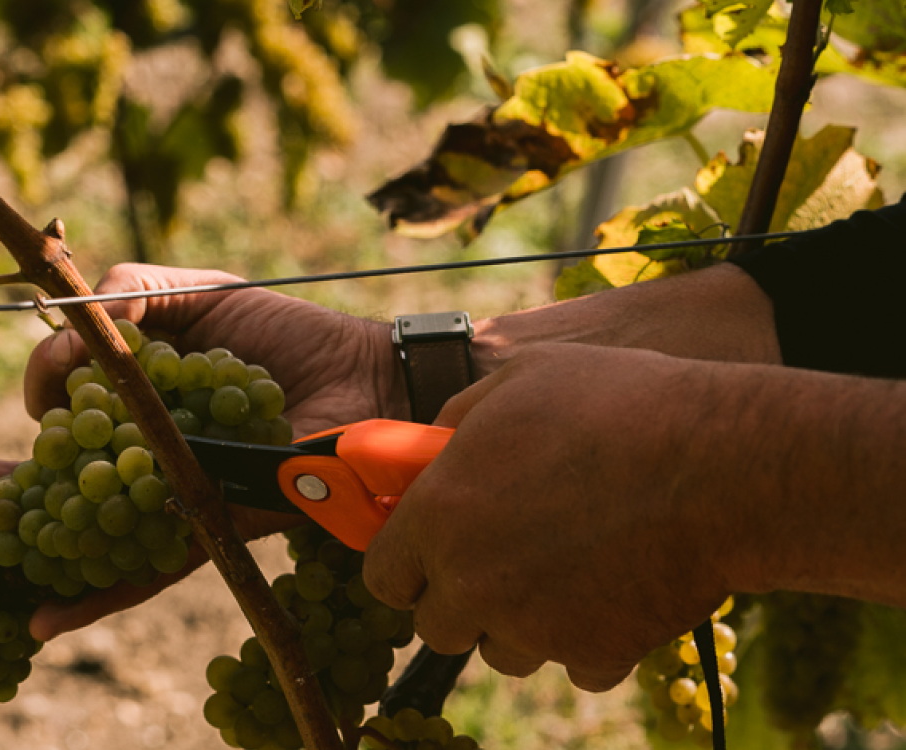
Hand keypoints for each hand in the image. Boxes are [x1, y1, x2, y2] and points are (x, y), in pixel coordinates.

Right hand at [0, 263, 405, 639]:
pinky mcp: (204, 532)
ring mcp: (169, 501)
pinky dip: (90, 597)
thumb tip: (75, 325)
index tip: (16, 398)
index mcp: (135, 405)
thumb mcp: (199, 293)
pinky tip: (39, 618)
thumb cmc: (286, 337)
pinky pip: (142, 572)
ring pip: (76, 534)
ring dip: (9, 548)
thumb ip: (133, 289)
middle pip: (44, 484)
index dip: (19, 413)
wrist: (366, 378)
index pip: (53, 422)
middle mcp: (143, 460)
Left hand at [364, 343, 743, 691]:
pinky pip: (575, 666)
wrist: (723, 462)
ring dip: (522, 623)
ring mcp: (534, 626)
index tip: (428, 553)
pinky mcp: (596, 654)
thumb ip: (456, 420)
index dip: (406, 565)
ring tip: (567, 567)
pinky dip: (591, 640)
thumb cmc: (619, 405)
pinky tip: (615, 589)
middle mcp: (474, 582)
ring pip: (502, 652)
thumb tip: (431, 447)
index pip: (383, 578)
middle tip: (502, 559)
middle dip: (462, 599)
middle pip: (437, 627)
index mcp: (440, 515)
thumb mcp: (519, 380)